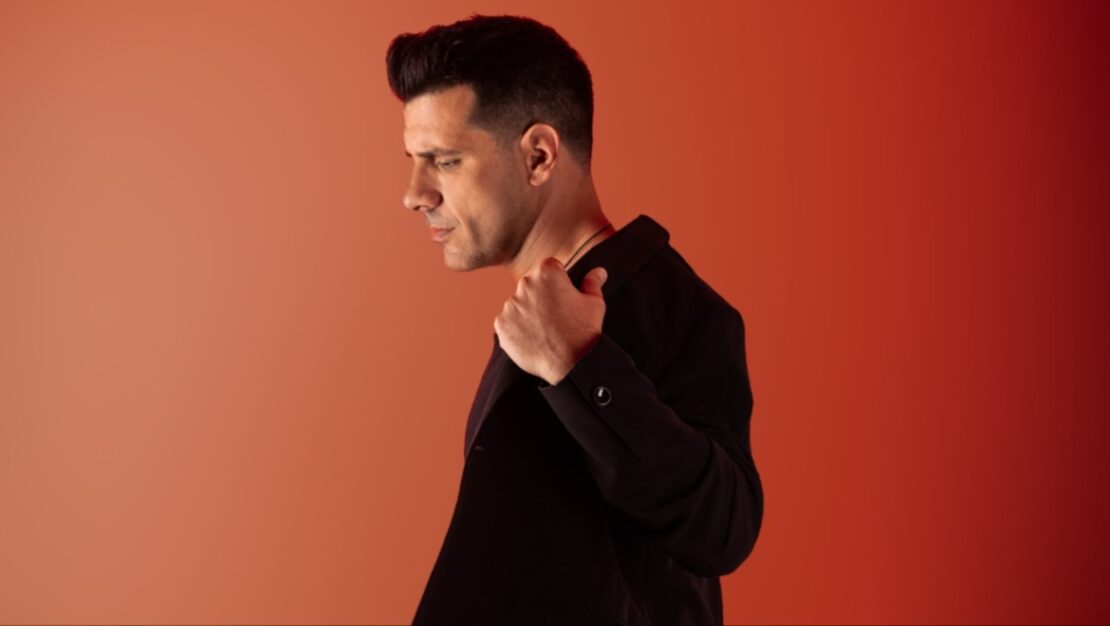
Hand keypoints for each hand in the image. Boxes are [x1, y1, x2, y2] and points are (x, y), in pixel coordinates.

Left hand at [493, 257, 607, 384]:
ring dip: (527, 312)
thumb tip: (599, 272)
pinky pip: (507, 322)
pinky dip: (517, 329)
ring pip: (518, 304)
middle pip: (531, 285)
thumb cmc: (584, 331)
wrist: (571, 363)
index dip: (558, 281)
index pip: (550, 268)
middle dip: (541, 296)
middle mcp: (525, 284)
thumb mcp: (594, 303)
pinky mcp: (501, 324)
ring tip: (544, 330)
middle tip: (554, 316)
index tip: (562, 296)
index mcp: (547, 273)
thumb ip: (592, 283)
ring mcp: (510, 305)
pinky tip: (532, 338)